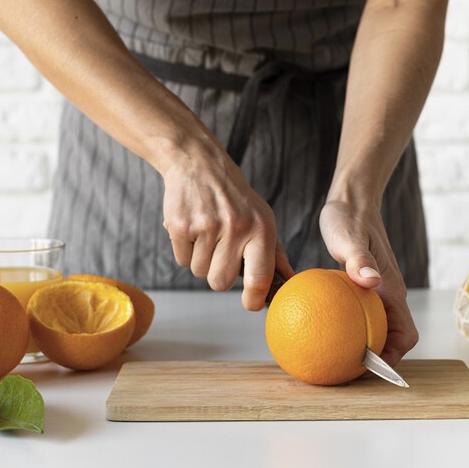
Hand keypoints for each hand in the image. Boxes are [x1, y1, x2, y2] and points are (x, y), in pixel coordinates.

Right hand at [159, 143, 292, 310]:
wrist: (199, 164)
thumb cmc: (235, 198)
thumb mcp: (262, 218)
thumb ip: (275, 252)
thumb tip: (288, 279)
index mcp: (261, 229)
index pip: (259, 278)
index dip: (253, 299)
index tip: (249, 303)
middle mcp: (236, 228)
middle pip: (220, 282)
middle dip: (218, 274)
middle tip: (220, 253)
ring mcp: (206, 226)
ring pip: (199, 272)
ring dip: (201, 260)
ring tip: (207, 234)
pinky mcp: (180, 226)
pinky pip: (182, 260)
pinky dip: (185, 250)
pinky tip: (193, 228)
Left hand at [319, 199, 418, 365]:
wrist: (352, 201)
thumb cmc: (349, 218)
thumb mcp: (349, 238)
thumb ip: (359, 260)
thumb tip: (370, 282)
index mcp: (391, 289)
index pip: (405, 335)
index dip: (394, 357)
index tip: (370, 369)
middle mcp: (389, 295)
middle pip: (392, 339)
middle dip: (377, 361)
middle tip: (346, 373)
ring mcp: (378, 293)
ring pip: (378, 329)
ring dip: (364, 347)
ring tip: (334, 360)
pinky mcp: (365, 288)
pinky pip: (362, 316)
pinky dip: (349, 330)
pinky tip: (323, 332)